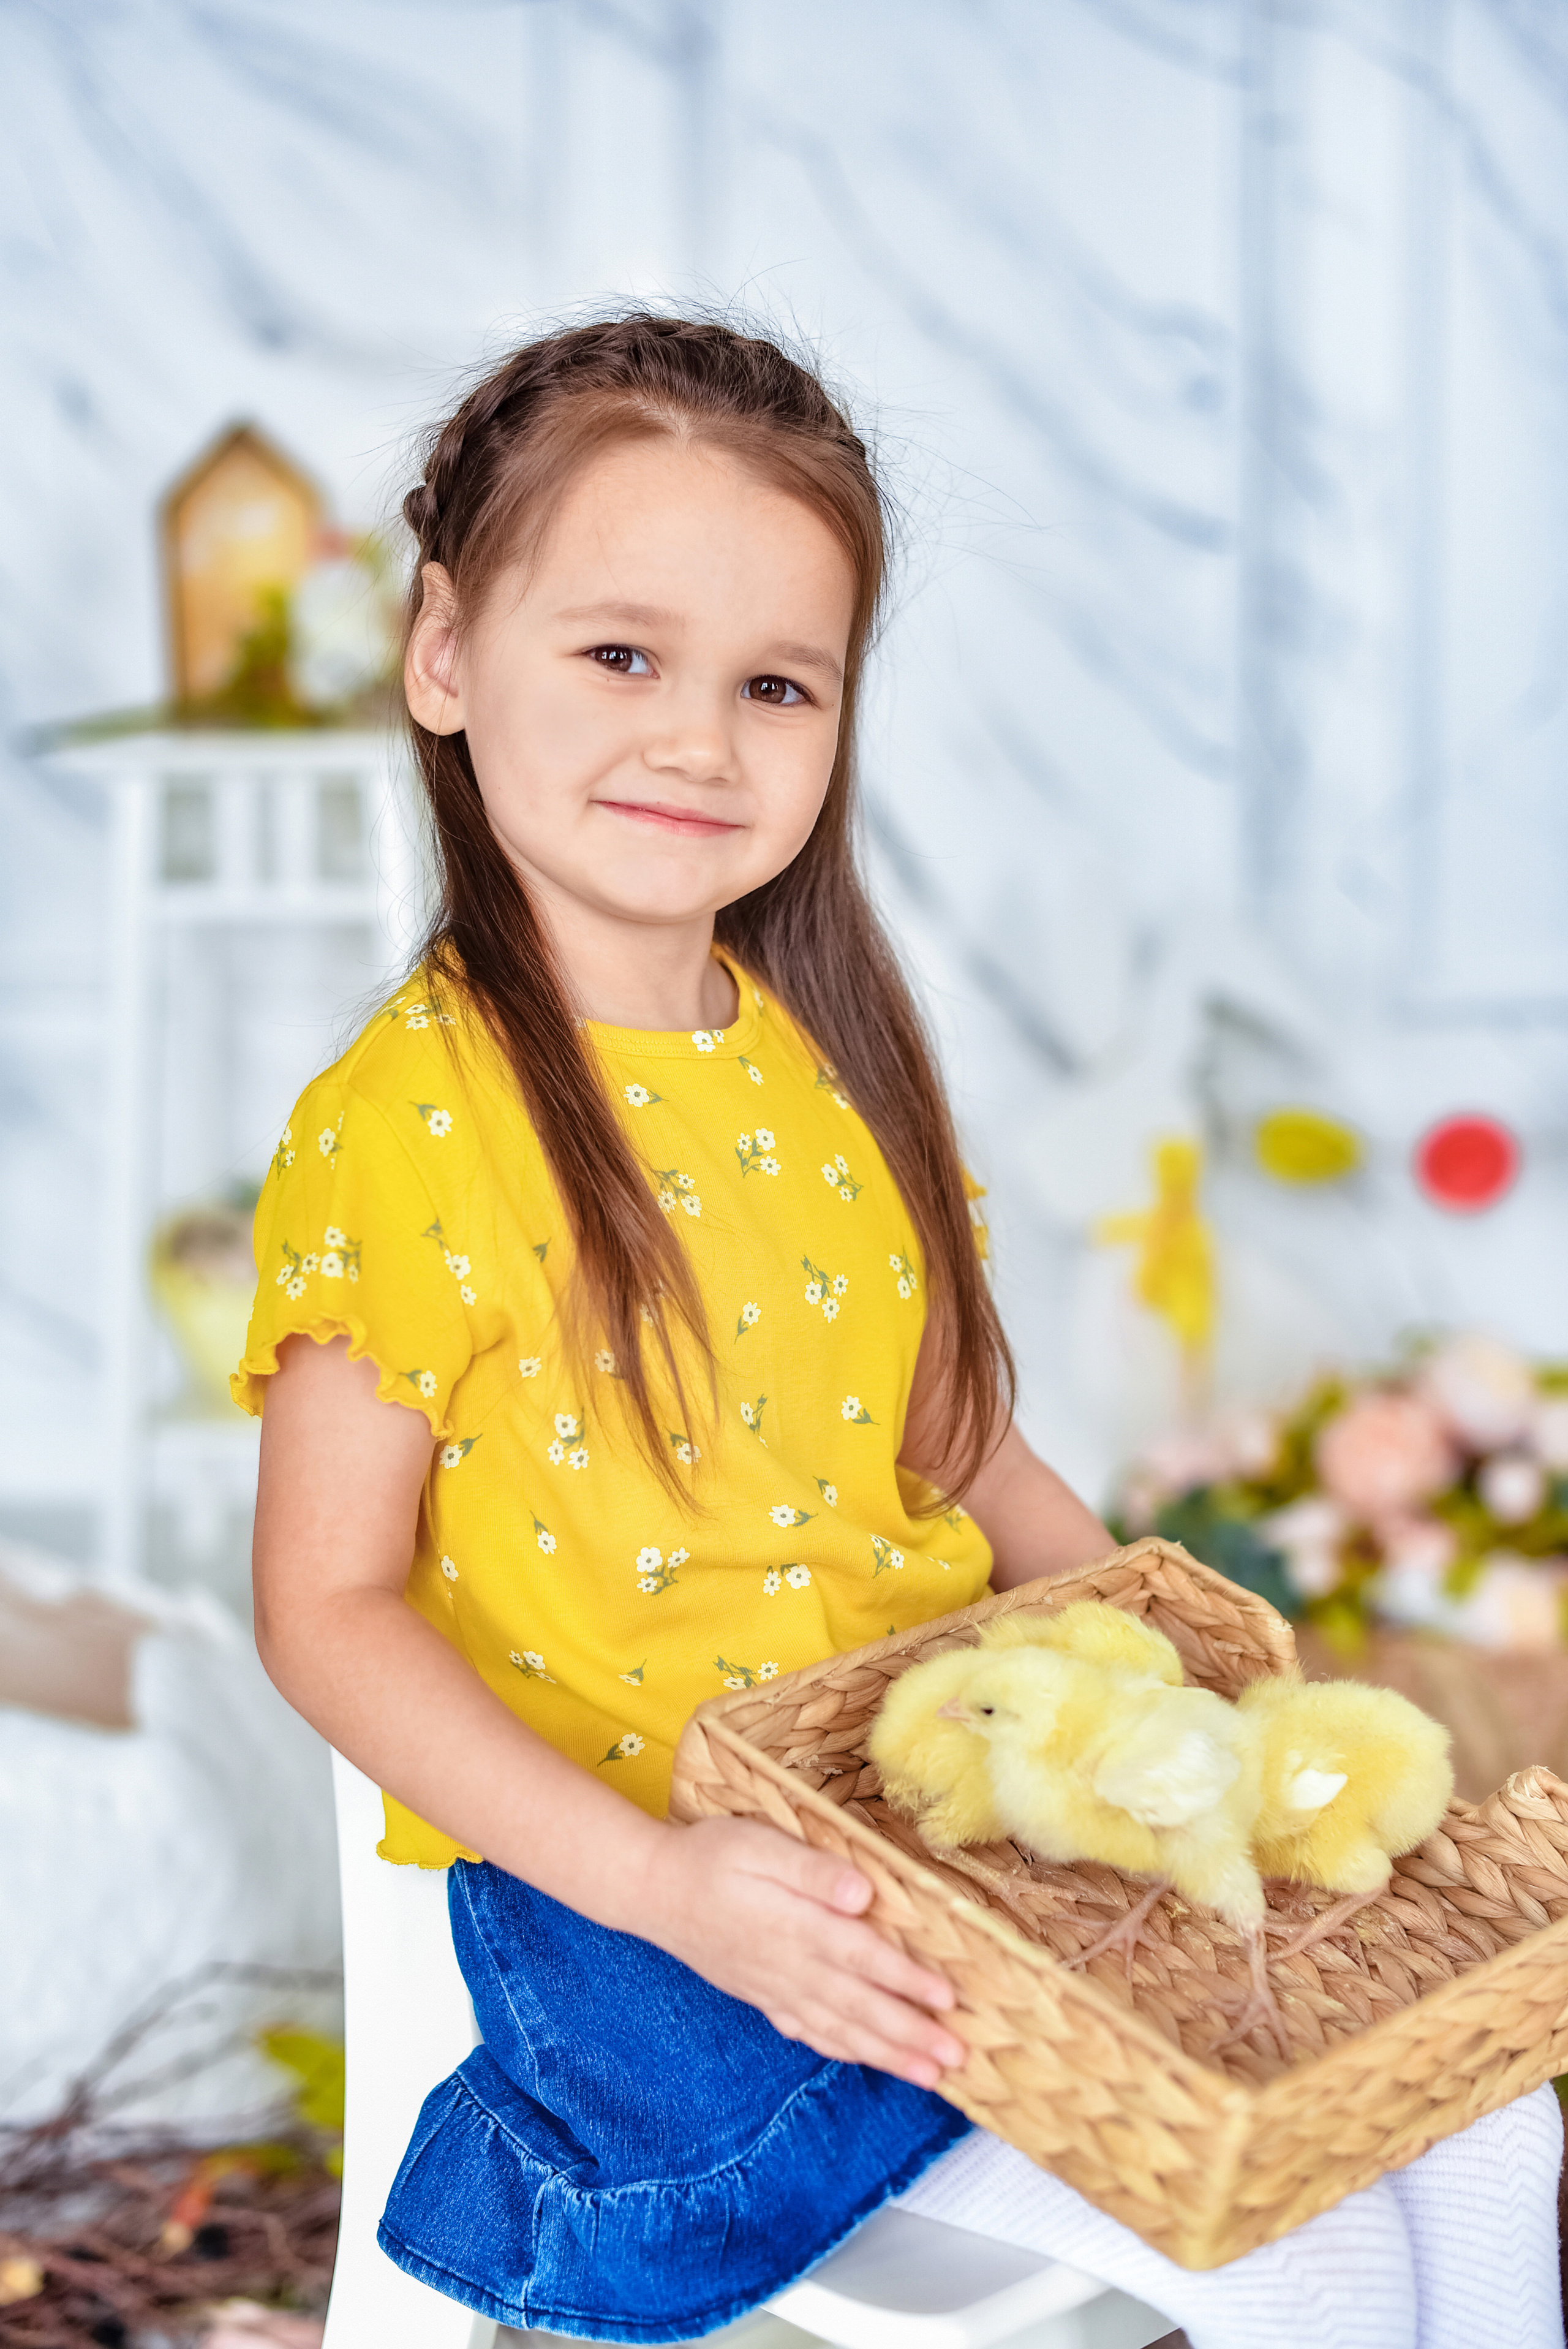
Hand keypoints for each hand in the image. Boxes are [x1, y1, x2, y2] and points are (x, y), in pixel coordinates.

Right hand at [640, 1814, 964, 2088]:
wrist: (653, 1890)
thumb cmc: (710, 1856)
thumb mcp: (760, 1845)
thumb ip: (812, 1870)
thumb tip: (863, 1893)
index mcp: (796, 1926)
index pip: (863, 1957)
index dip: (907, 1980)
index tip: (948, 1999)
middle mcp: (790, 1967)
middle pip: (860, 2006)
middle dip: (911, 2034)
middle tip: (957, 2057)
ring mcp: (776, 1988)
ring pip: (840, 2029)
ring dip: (887, 2054)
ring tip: (930, 2075)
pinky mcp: (763, 1996)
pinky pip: (809, 2032)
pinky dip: (841, 2050)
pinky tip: (864, 2059)